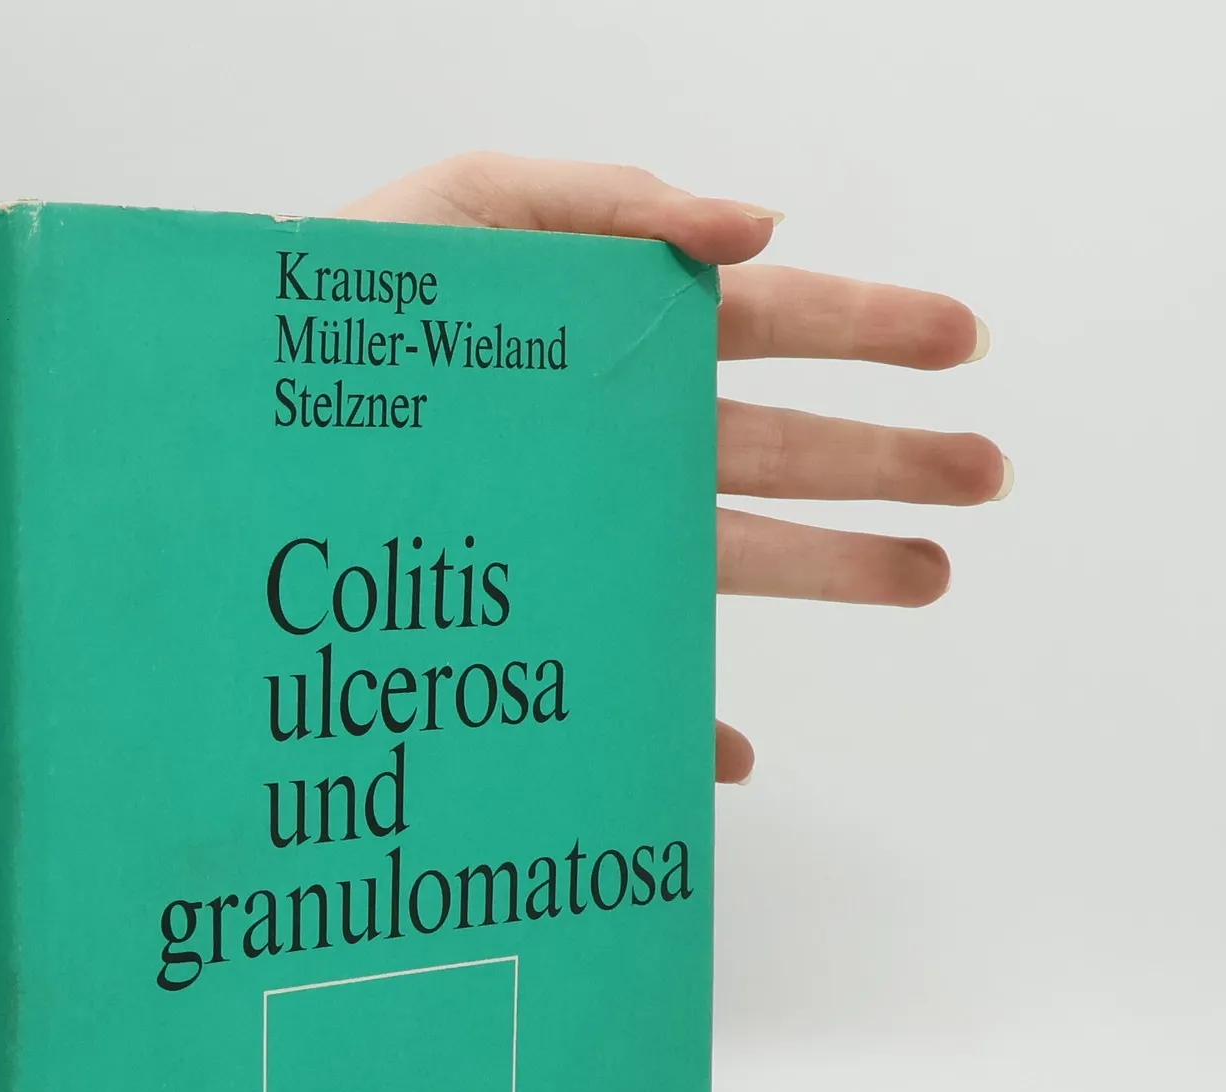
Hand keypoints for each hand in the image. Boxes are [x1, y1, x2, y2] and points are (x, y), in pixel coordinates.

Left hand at [341, 154, 1008, 783]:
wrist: (238, 421)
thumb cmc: (337, 303)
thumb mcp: (465, 210)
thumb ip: (606, 202)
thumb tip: (758, 223)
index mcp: (615, 339)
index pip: (772, 327)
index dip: (871, 329)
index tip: (962, 344)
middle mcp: (616, 442)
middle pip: (784, 447)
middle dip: (890, 457)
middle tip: (987, 476)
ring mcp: (582, 536)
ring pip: (738, 552)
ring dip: (838, 565)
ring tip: (931, 574)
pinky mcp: (532, 623)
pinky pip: (623, 678)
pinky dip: (683, 723)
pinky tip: (729, 755)